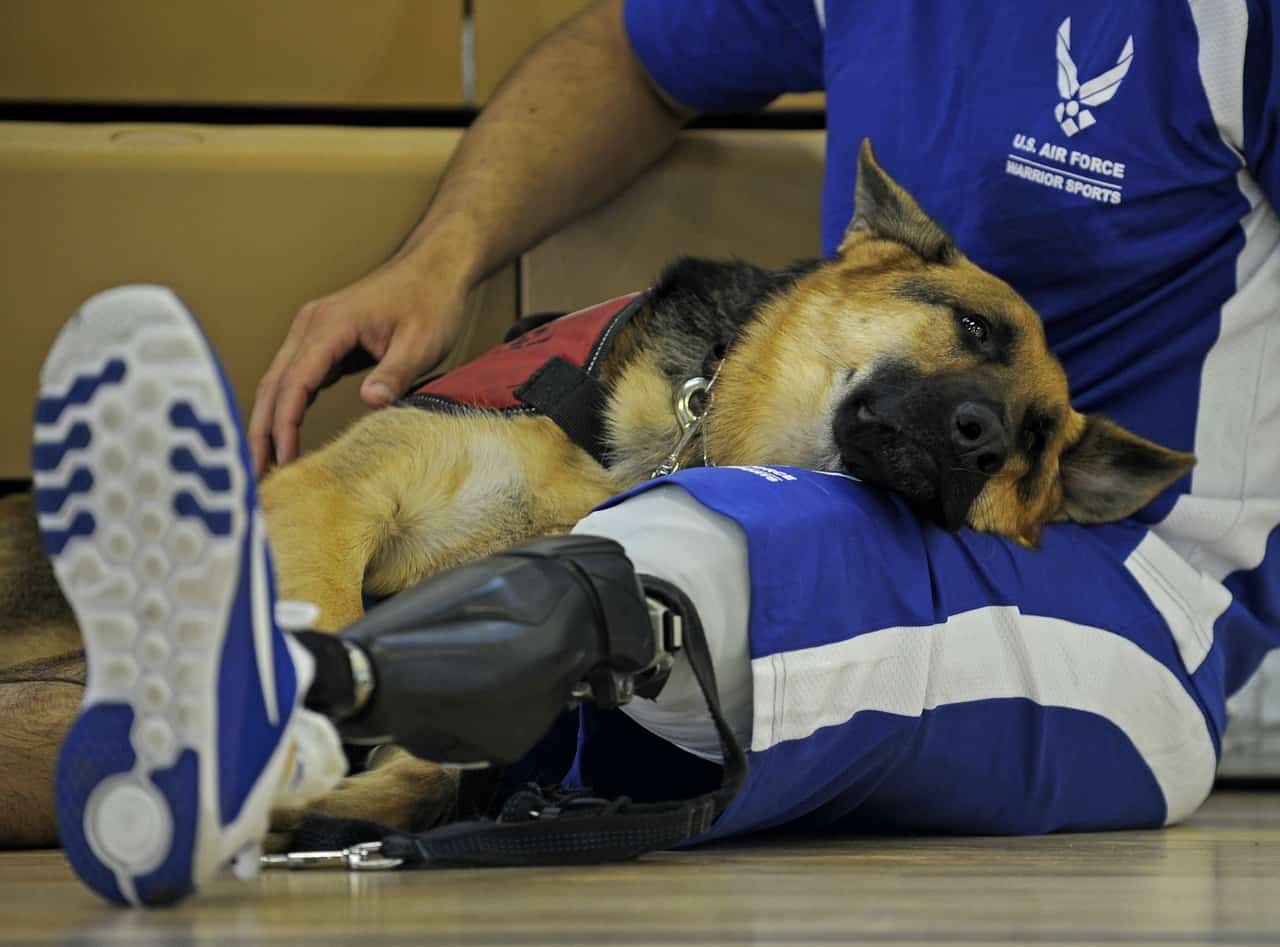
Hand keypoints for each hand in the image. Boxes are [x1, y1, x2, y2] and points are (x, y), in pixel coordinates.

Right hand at [250, 261, 465, 475]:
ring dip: (268, 423)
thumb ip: (395, 372)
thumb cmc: (430, 301)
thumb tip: (370, 401)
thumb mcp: (421, 341)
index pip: (295, 381)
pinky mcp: (322, 342)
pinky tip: (284, 440)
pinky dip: (287, 410)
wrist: (434, 268)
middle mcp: (310, 325)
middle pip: (274, 384)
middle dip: (261, 431)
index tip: (282, 460)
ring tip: (263, 466)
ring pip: (278, 383)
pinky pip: (295, 380)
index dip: (284, 424)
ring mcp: (312, 332)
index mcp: (330, 325)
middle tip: (253, 476)